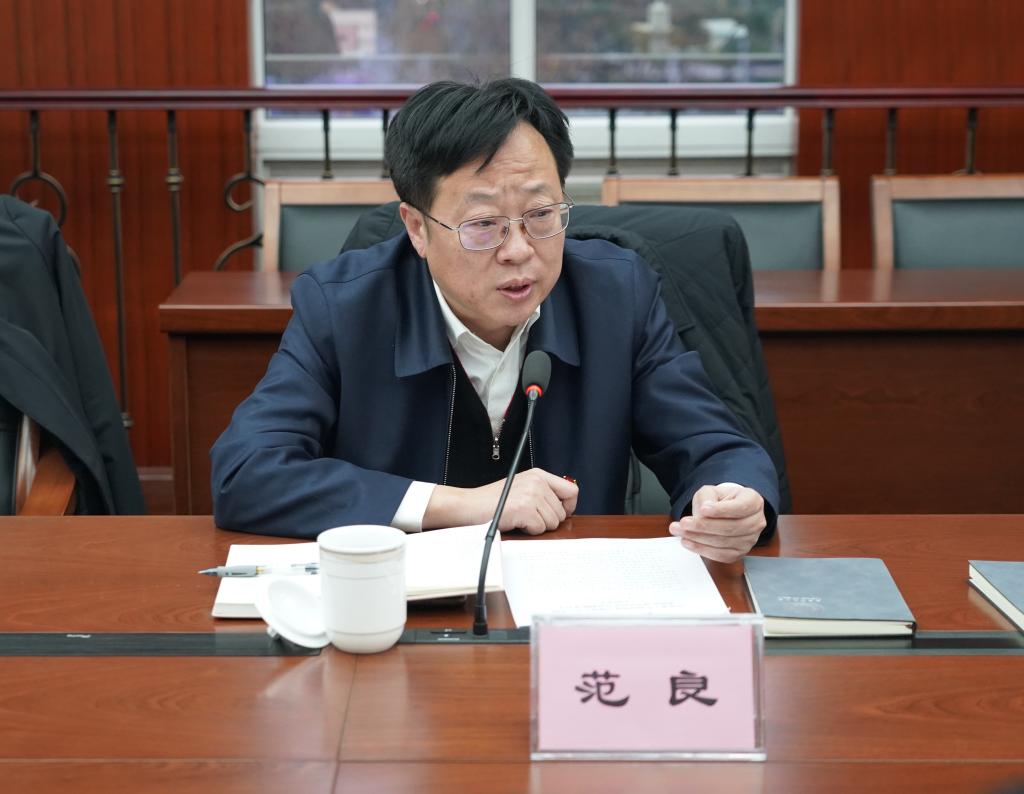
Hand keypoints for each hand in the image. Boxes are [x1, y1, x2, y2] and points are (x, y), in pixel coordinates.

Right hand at [424, 468, 577, 534]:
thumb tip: (565, 508)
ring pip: (552, 523)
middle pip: (562, 512)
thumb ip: (542, 493)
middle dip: (547, 520)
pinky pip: (540, 529)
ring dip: (536, 526)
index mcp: (538, 475)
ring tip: (519, 518)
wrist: (468, 506)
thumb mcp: (520, 488)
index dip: (568, 507)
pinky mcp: (525, 508)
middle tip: (526, 517)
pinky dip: (528, 531)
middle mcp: (537, 481)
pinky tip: (515, 522)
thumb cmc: (491, 502)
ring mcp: (531, 494)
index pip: (572, 491)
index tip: (556, 514)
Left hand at [668, 483, 764, 562]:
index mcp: (754, 502)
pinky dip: (702, 549)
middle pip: (730, 527)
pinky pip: (721, 555)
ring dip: (698, 538)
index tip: (703, 509)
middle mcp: (756, 522)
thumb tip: (701, 514)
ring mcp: (750, 540)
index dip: (721, 510)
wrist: (726, 510)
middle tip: (683, 522)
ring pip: (724, 542)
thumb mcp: (713, 491)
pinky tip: (688, 542)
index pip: (740, 508)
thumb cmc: (721, 499)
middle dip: (703, 526)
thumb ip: (707, 498)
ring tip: (680, 531)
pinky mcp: (740, 553)